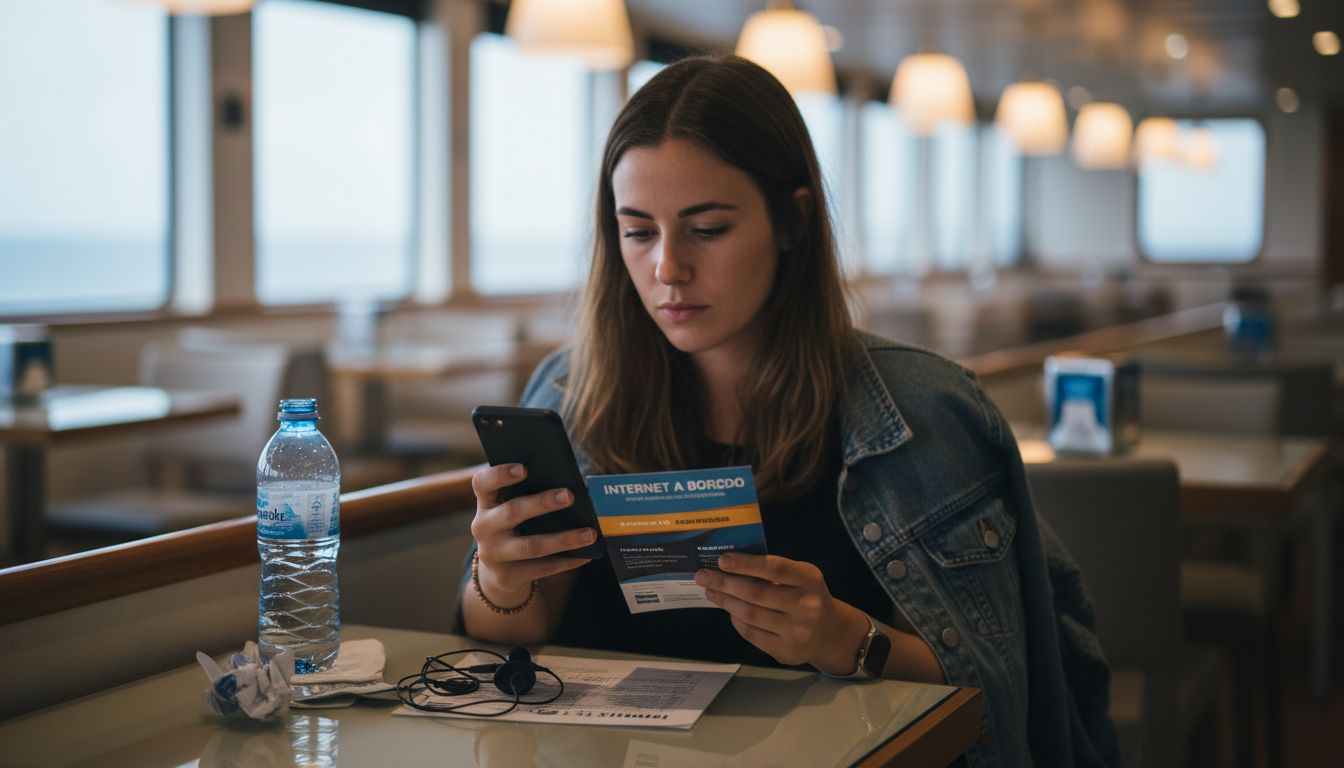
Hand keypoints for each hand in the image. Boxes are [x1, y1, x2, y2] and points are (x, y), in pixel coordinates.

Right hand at [470, 463, 594, 604]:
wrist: (499, 570)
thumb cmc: (515, 527)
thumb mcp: (513, 509)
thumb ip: (529, 495)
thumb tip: (568, 492)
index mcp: (486, 503)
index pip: (483, 483)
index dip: (500, 474)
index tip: (524, 468)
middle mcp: (483, 527)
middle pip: (512, 512)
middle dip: (542, 503)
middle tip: (570, 495)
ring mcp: (492, 554)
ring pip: (531, 546)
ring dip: (563, 539)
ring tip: (590, 534)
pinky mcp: (506, 576)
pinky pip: (541, 568)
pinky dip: (566, 561)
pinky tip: (585, 555)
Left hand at [694, 553, 866, 671]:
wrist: (829, 633)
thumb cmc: (807, 596)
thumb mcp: (801, 577)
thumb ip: (773, 571)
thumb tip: (730, 566)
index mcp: (809, 579)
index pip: (774, 568)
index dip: (746, 564)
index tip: (722, 560)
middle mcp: (806, 605)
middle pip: (756, 593)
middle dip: (725, 583)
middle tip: (703, 575)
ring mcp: (797, 631)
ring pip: (750, 614)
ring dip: (726, 601)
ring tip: (711, 591)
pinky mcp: (786, 651)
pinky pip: (752, 633)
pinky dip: (736, 620)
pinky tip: (729, 611)